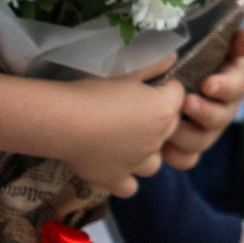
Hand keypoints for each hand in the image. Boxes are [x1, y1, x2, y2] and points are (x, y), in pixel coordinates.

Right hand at [63, 71, 184, 196]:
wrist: (65, 121)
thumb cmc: (94, 91)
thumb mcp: (125, 73)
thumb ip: (153, 66)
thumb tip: (173, 56)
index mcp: (162, 110)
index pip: (177, 96)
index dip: (164, 89)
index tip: (147, 85)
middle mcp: (157, 139)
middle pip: (170, 128)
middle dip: (158, 119)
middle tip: (132, 109)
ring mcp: (138, 163)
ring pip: (154, 162)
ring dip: (146, 153)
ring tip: (126, 141)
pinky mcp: (116, 179)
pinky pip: (131, 186)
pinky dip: (126, 178)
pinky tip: (114, 166)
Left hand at [163, 28, 243, 167]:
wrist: (169, 73)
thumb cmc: (195, 52)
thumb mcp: (214, 40)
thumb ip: (233, 39)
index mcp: (232, 82)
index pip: (237, 86)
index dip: (224, 87)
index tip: (207, 84)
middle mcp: (223, 109)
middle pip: (220, 118)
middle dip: (204, 112)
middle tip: (186, 102)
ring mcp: (207, 130)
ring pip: (202, 141)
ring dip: (186, 135)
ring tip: (168, 124)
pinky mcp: (189, 146)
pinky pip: (187, 159)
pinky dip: (176, 155)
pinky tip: (163, 147)